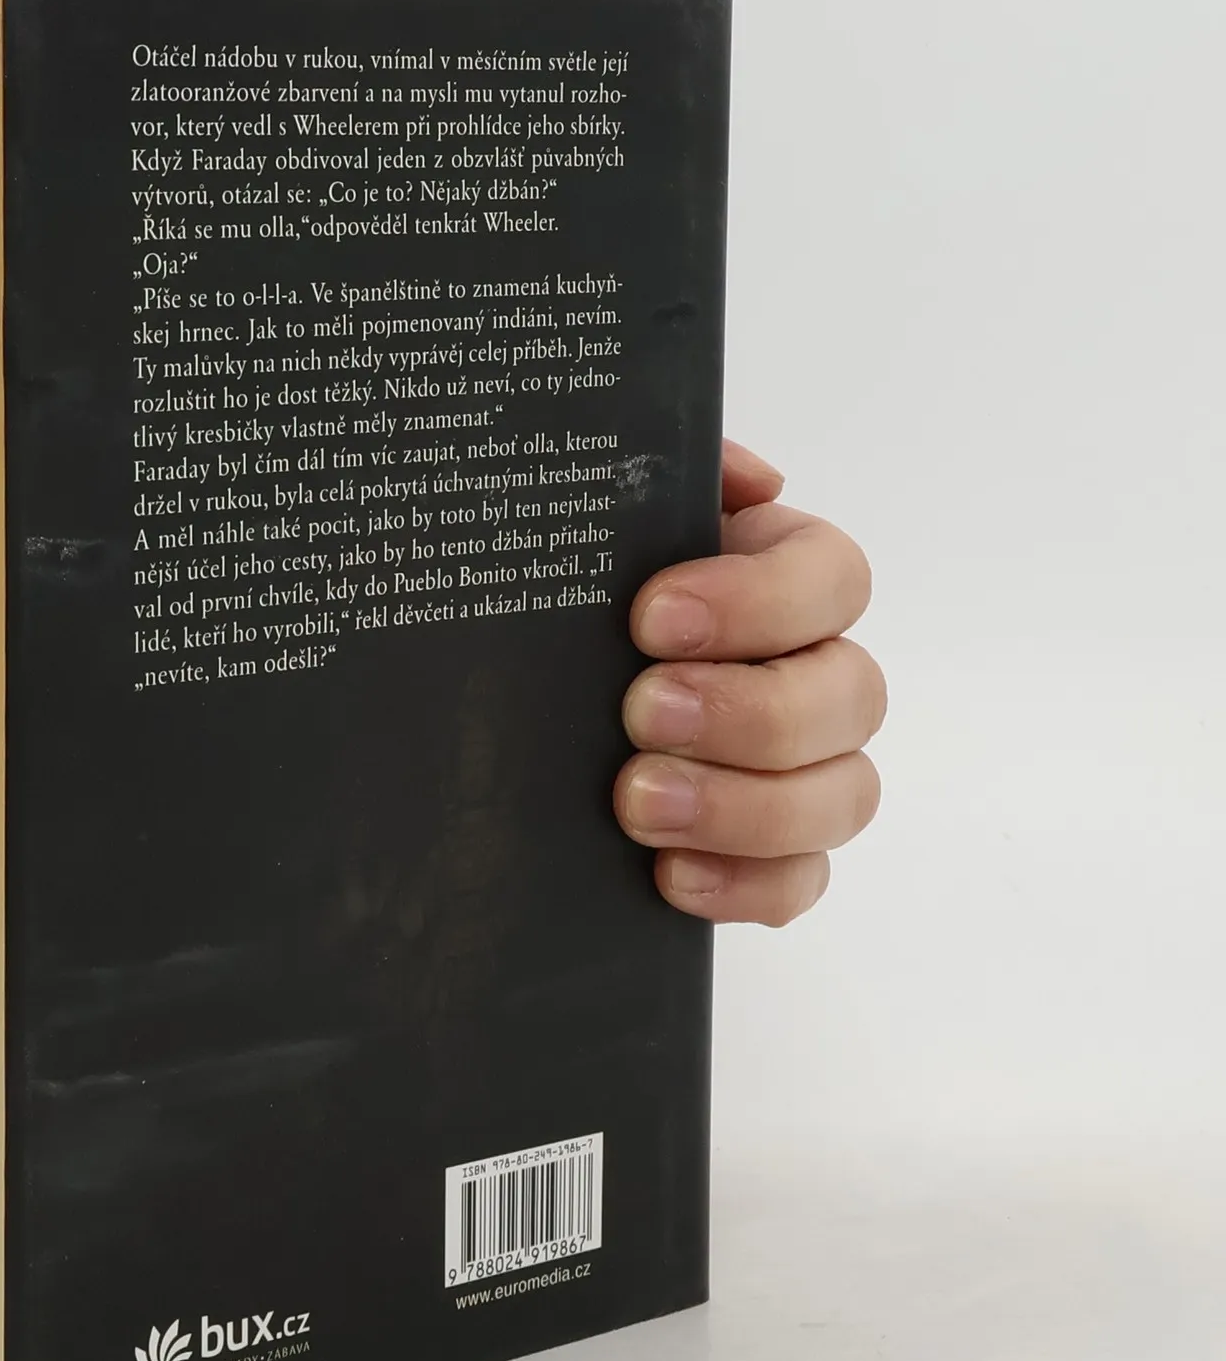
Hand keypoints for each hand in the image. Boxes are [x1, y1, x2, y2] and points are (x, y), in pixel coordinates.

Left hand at [615, 441, 883, 925]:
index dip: (758, 602)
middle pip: (851, 696)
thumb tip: (749, 481)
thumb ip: (654, 475)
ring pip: (844, 795)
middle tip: (641, 714)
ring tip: (636, 804)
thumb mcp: (594, 520)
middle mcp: (812, 672)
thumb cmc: (572, 594)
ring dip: (746, 806)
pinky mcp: (768, 853)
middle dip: (747, 712)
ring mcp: (804, 771)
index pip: (832, 580)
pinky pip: (801, 881)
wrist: (509, 704)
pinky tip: (670, 876)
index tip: (651, 618)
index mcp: (781, 579)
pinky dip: (747, 885)